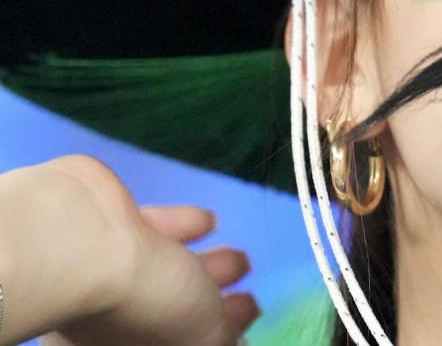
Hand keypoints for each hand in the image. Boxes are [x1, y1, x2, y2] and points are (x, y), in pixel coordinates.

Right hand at [39, 155, 259, 345]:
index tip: (242, 333)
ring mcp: (102, 272)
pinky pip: (151, 231)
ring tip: (241, 260)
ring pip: (164, 272)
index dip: (212, 340)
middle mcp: (102, 323)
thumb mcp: (199, 339)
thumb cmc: (141, 304)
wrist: (82, 240)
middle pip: (169, 316)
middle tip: (248, 301)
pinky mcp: (105, 224)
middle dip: (212, 308)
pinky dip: (183, 227)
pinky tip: (210, 221)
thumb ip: (219, 341)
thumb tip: (234, 343)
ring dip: (205, 267)